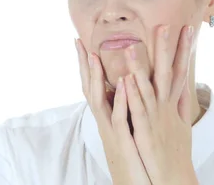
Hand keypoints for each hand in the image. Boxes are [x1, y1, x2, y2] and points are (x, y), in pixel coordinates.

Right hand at [75, 39, 150, 184]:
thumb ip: (129, 108)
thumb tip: (132, 90)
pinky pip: (120, 118)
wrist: (136, 182)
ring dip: (97, 77)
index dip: (88, 64)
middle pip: (91, 87)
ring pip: (100, 100)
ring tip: (93, 55)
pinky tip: (124, 84)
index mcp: (111, 113)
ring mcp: (111, 129)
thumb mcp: (130, 128)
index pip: (96, 83)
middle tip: (76, 42)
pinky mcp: (121, 140)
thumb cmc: (136, 157)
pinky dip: (121, 100)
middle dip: (83, 65)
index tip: (83, 42)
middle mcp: (107, 119)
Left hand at [123, 25, 198, 184]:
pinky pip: (136, 110)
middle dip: (166, 49)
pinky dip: (132, 95)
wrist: (175, 177)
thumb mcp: (182, 125)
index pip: (182, 71)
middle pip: (168, 73)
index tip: (190, 29)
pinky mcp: (145, 132)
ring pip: (147, 88)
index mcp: (173, 104)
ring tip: (132, 46)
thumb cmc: (177, 152)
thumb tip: (186, 88)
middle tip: (165, 25)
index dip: (185, 51)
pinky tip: (126, 81)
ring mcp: (156, 119)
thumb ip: (182, 104)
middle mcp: (166, 107)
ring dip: (141, 67)